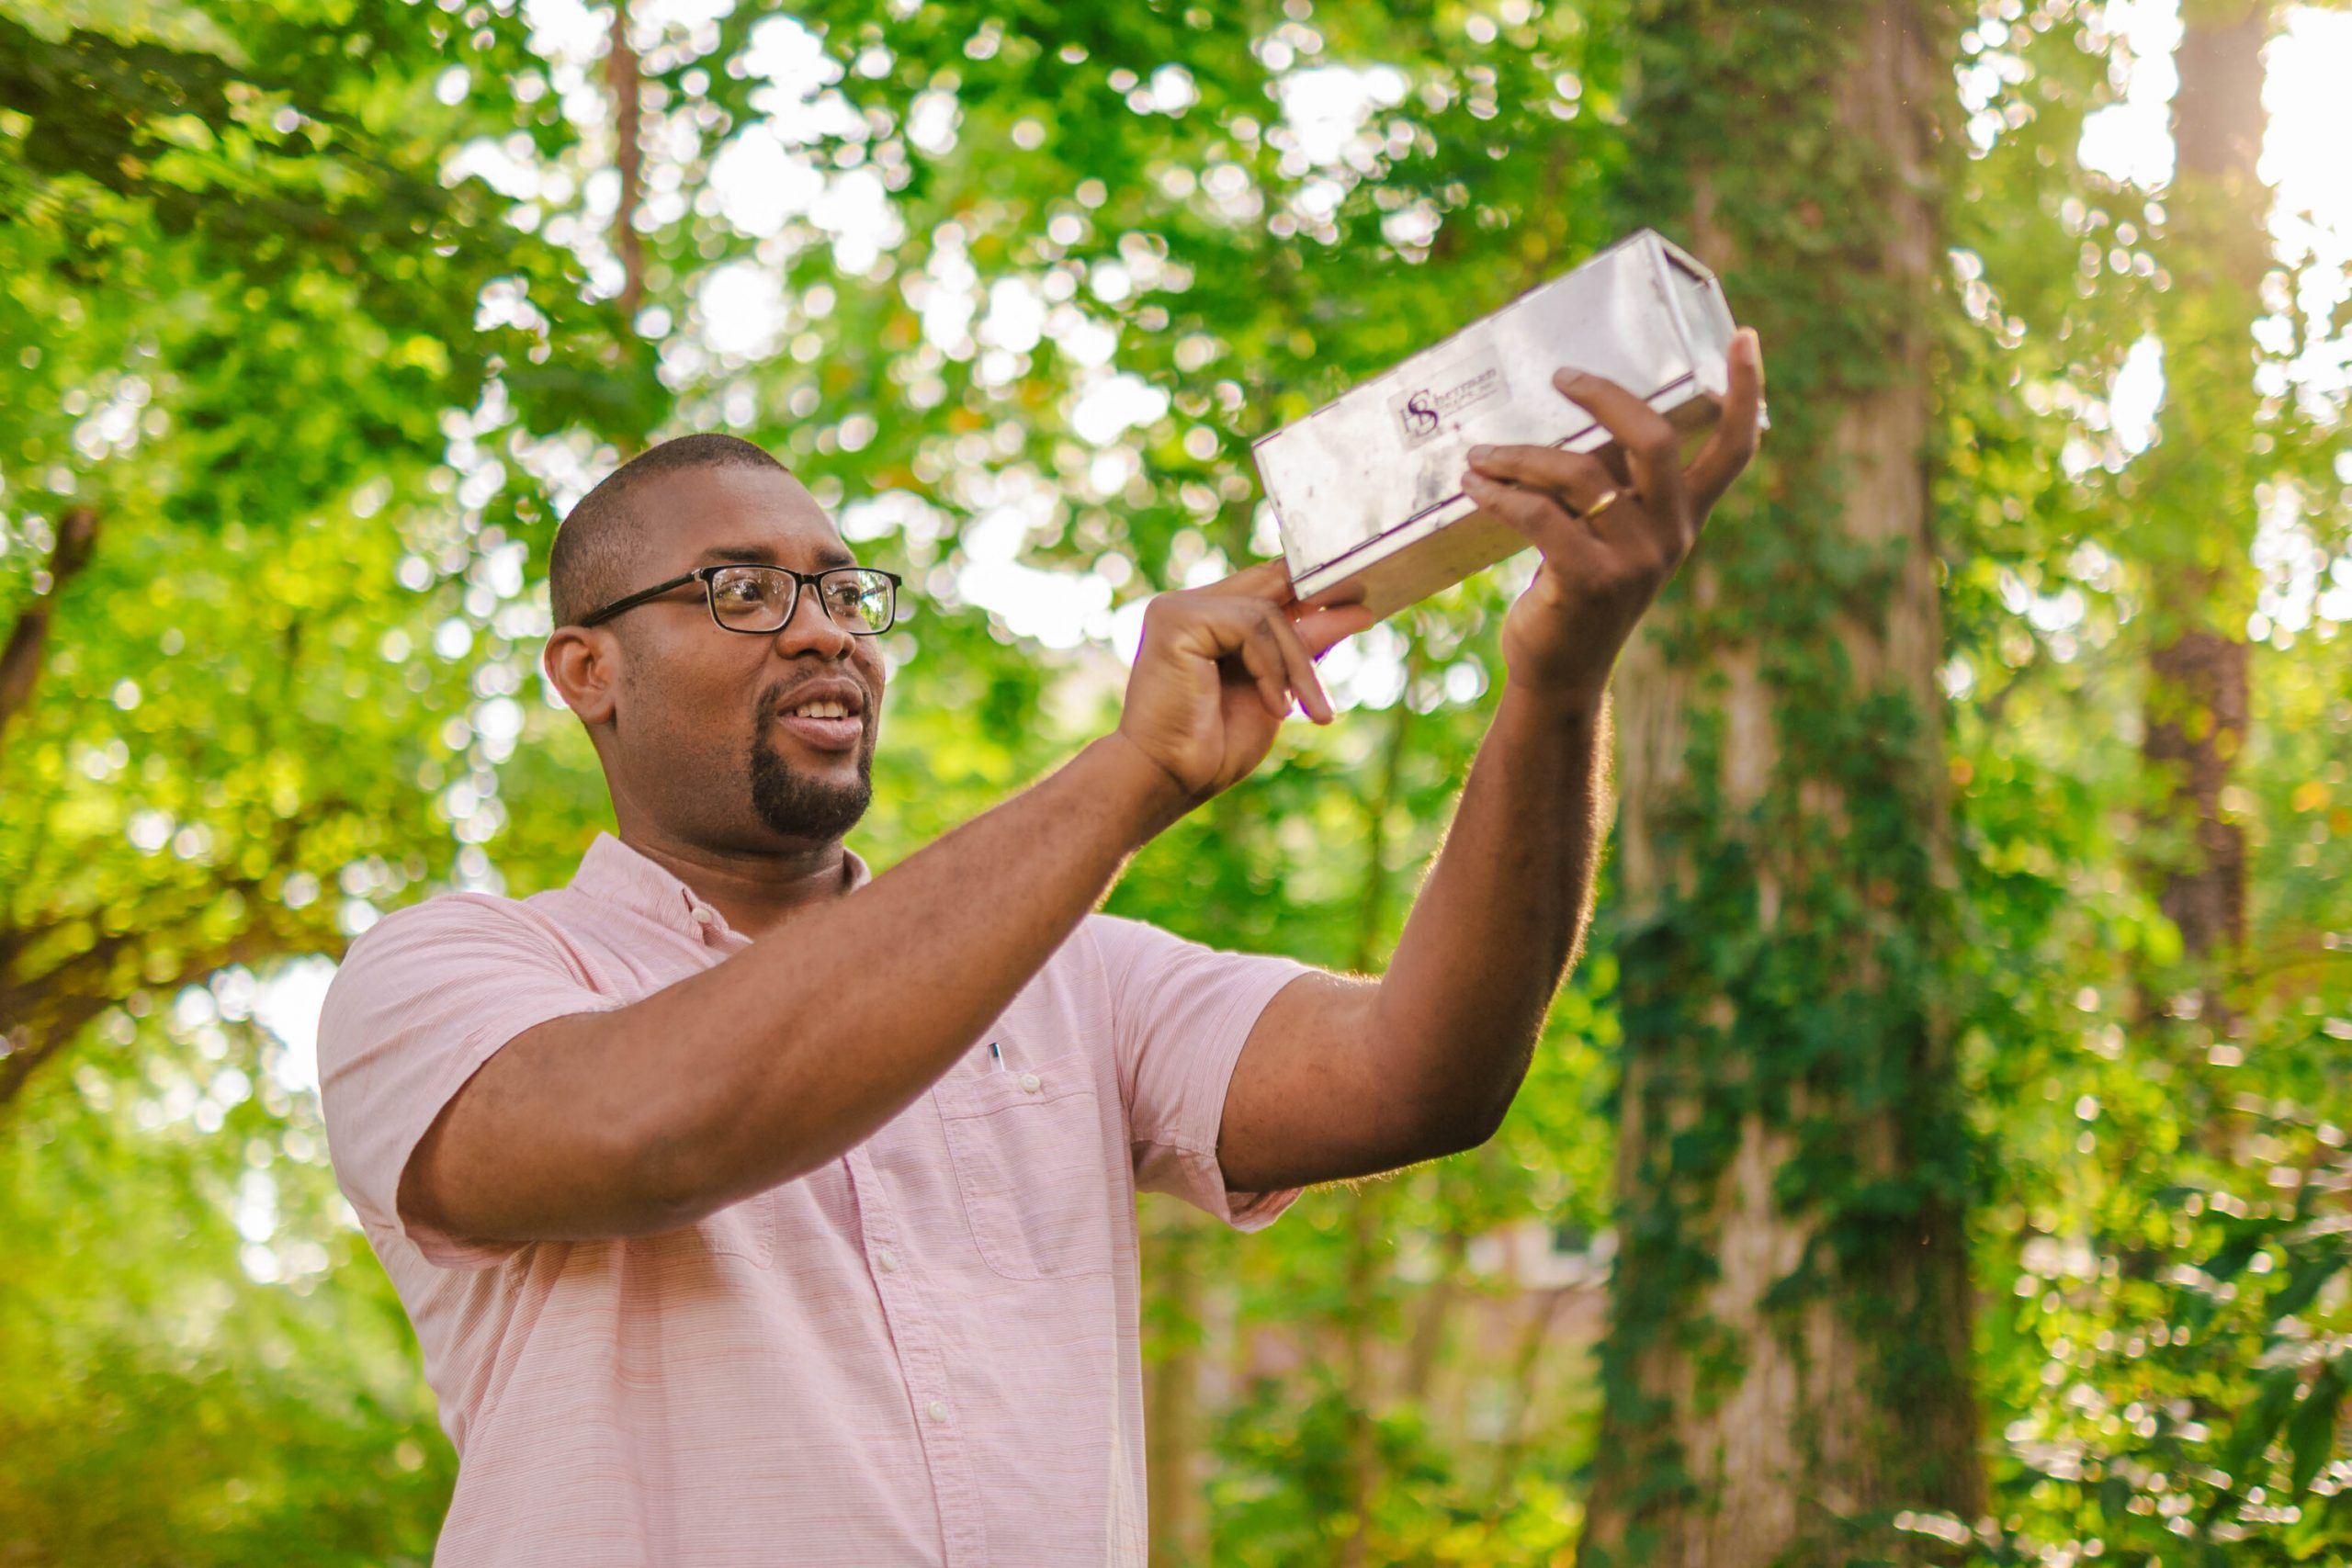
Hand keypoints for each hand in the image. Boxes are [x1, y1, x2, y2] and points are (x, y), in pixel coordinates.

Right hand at [1117, 559, 1378, 802]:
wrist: (1169, 780)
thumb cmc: (1212, 747)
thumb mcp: (1277, 691)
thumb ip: (1304, 648)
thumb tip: (1354, 610)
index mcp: (1208, 620)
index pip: (1267, 584)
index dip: (1311, 586)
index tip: (1361, 601)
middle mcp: (1190, 606)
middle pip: (1272, 586)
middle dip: (1320, 607)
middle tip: (1365, 616)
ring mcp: (1179, 608)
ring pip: (1267, 612)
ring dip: (1298, 665)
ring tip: (1313, 710)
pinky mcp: (1176, 619)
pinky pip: (1249, 626)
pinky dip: (1271, 668)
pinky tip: (1276, 708)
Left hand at [1462, 326, 1764, 706]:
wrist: (1561, 672)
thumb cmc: (1578, 590)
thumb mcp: (1612, 537)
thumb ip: (1611, 488)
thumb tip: (1568, 421)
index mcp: (1686, 516)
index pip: (1735, 448)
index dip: (1745, 391)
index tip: (1744, 335)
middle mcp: (1671, 535)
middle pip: (1652, 439)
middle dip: (1604, 396)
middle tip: (1563, 376)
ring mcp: (1635, 561)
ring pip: (1577, 474)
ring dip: (1519, 456)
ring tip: (1480, 455)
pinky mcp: (1589, 581)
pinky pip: (1538, 516)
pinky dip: (1499, 495)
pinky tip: (1475, 487)